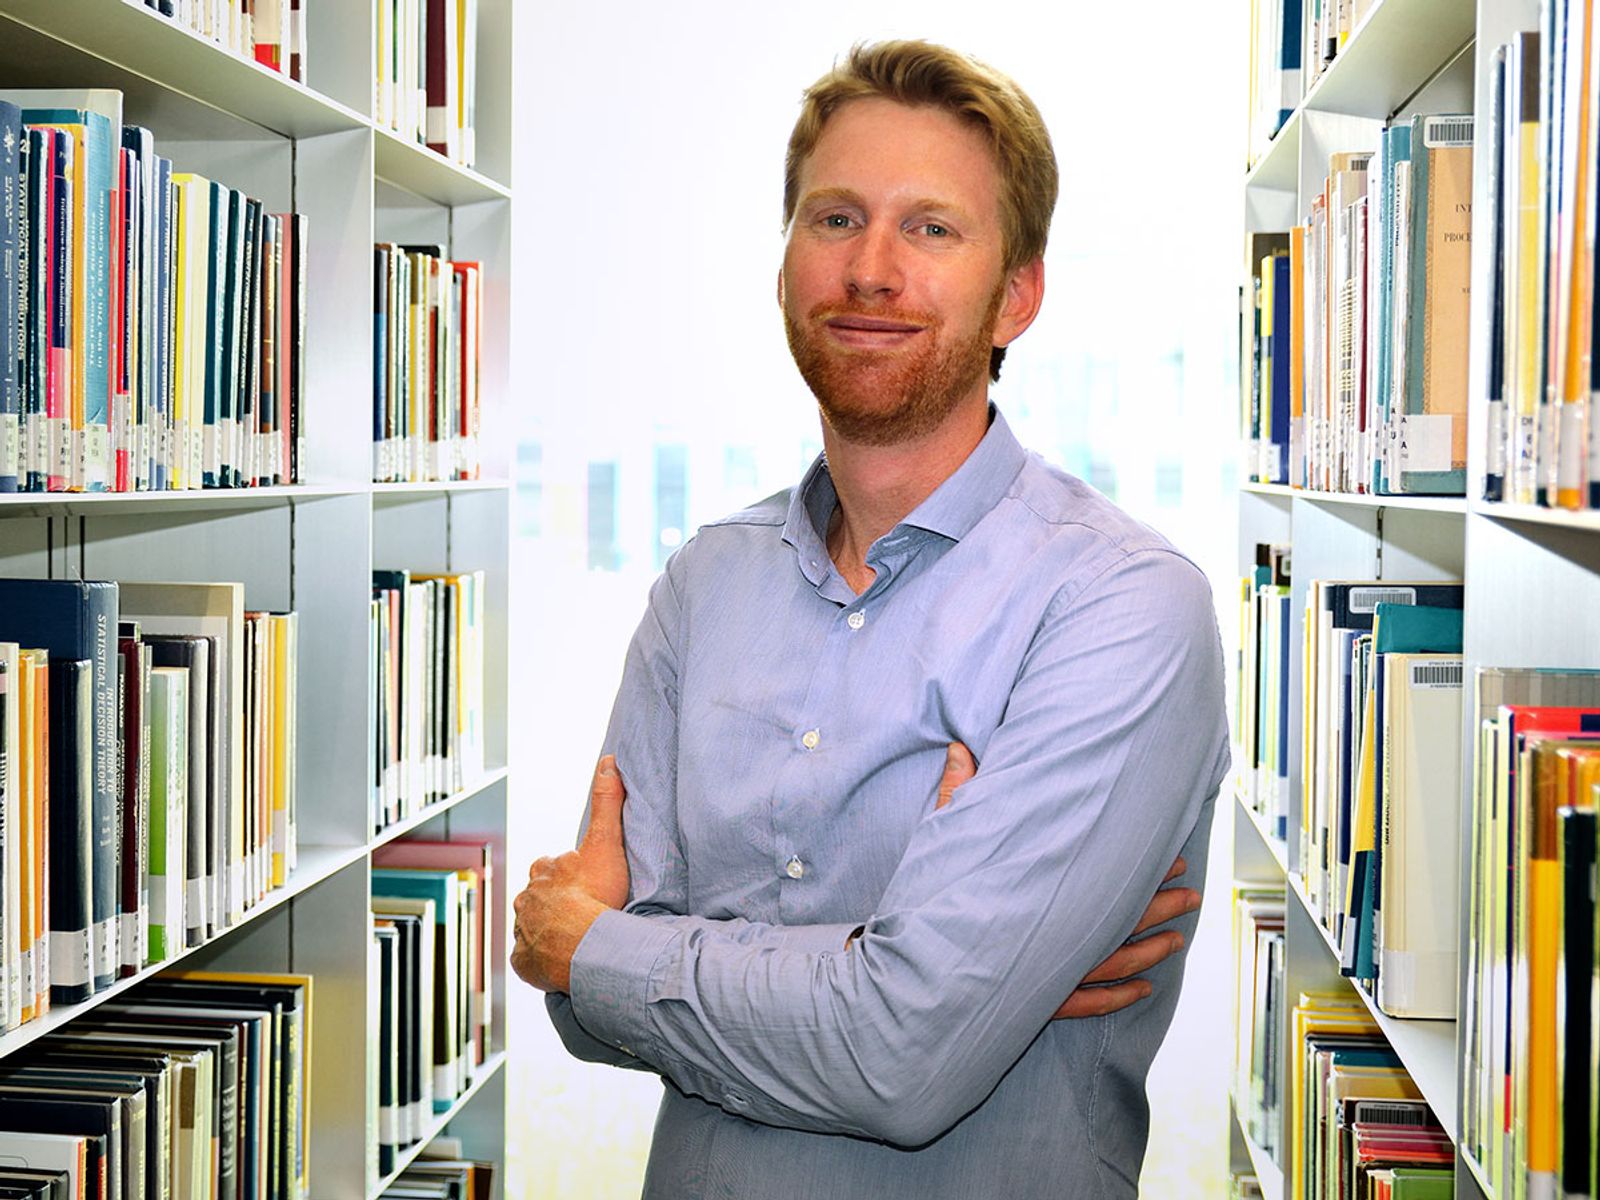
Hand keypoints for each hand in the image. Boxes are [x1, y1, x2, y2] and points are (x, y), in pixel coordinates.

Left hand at [510, 754, 631, 992]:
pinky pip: (533, 957)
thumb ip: (606, 802)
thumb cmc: (595, 895)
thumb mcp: (605, 842)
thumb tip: (609, 760)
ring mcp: (523, 931)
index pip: (552, 866)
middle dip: (556, 902)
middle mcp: (526, 899)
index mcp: (543, 870)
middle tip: (583, 911)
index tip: (586, 881)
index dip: (568, 872)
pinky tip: (561, 960)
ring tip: (576, 939)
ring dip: (550, 931)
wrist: (583, 946)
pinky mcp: (524, 960)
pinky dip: (544, 958)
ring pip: (535, 927)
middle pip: (541, 897)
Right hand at [931, 742, 1200, 1019]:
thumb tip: (961, 745)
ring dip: (1152, 950)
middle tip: (1191, 893)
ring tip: (1178, 938)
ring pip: (1114, 963)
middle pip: (1120, 920)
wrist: (903, 972)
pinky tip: (1142, 990)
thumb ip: (959, 792)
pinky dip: (1118, 997)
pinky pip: (1088, 1004)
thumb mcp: (942, 842)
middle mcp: (1053, 936)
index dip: (1143, 868)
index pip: (1106, 876)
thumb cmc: (923, 903)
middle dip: (1160, 905)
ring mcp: (1048, 976)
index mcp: (1038, 893)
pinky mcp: (1036, 1007)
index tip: (1170, 857)